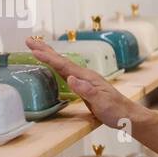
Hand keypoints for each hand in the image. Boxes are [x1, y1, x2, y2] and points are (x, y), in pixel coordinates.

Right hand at [25, 37, 139, 129]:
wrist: (128, 115)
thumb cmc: (116, 110)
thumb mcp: (101, 102)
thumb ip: (86, 91)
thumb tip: (71, 78)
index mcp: (87, 77)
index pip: (64, 65)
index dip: (48, 58)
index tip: (33, 51)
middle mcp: (85, 75)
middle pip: (62, 60)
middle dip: (45, 50)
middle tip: (29, 41)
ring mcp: (85, 80)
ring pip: (63, 65)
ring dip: (49, 56)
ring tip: (36, 49)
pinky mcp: (84, 87)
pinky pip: (66, 73)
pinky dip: (56, 67)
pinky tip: (53, 67)